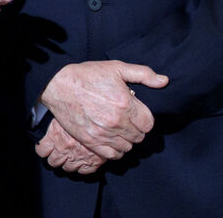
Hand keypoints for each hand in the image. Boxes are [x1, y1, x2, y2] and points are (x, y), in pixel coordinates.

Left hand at [35, 118, 104, 173]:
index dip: (43, 149)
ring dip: (69, 163)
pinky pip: (86, 171)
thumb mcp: (63, 112)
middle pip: (54, 161)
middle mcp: (65, 147)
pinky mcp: (94, 161)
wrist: (102, 113)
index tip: (46, 148)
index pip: (42, 150)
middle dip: (56, 158)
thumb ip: (57, 119)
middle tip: (59, 154)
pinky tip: (83, 162)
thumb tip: (51, 115)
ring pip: (68, 168)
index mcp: (55, 135)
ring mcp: (79, 156)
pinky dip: (84, 167)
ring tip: (71, 157)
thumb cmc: (81, 109)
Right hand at [39, 60, 168, 160]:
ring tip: (117, 130)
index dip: (143, 119)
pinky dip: (115, 151)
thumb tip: (164, 81)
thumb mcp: (116, 68)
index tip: (135, 113)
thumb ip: (143, 74)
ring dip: (125, 140)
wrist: (58, 85)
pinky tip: (111, 140)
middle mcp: (117, 121)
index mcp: (126, 104)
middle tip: (125, 120)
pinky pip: (112, 155)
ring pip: (127, 147)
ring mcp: (103, 133)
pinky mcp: (90, 141)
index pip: (148, 124)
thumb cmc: (87, 75)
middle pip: (139, 137)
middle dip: (135, 129)